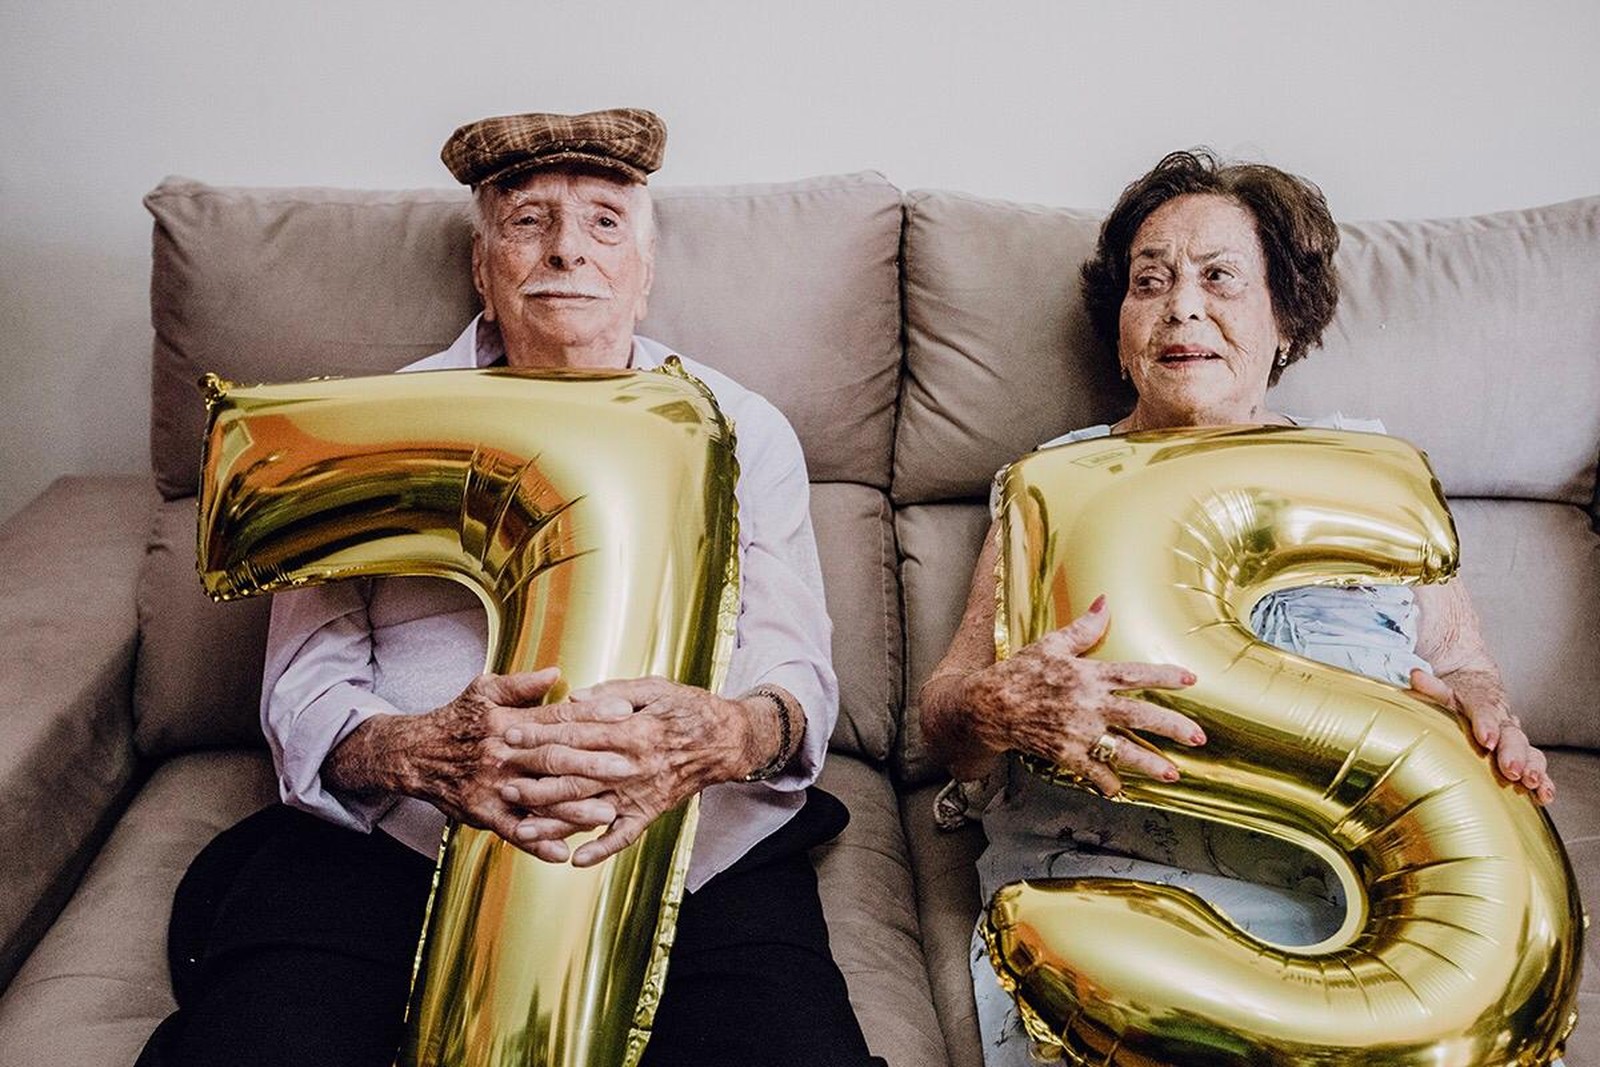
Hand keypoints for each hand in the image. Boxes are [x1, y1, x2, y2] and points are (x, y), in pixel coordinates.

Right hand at [384, 668, 633, 861]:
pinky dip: (536, 843)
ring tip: (607, 814)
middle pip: (554, 757)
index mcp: (509, 721)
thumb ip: (522, 684)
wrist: (415, 754)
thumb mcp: (485, 690)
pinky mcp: (483, 812)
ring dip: (573, 808)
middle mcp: (503, 754)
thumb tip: (557, 672)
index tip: (625, 713)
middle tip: (628, 765)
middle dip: (593, 762)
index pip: (557, 717)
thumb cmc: (459, 718)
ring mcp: (494, 786)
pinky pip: (512, 830)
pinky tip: (561, 853)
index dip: (592, 715)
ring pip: (538, 797)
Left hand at [498, 677, 753, 866]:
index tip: (511, 735)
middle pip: (574, 773)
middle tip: (502, 778)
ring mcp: (641, 792)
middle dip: (535, 777)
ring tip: (521, 829)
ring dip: (554, 820)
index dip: (541, 734)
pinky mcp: (651, 811)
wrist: (728, 740)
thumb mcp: (654, 688)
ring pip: (590, 808)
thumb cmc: (689, 708)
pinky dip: (601, 849)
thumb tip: (574, 698)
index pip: (576, 733)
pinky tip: (575, 861)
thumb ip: (614, 691)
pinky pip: (624, 836)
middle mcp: (633, 764)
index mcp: (631, 729)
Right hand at [960, 595, 1203, 795]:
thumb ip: (1084, 628)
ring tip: (1172, 774)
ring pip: (1122, 750)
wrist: (989, 704)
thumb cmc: (1020, 672)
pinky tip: (1120, 789)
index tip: (1191, 679)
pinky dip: (1106, 782)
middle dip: (1173, 727)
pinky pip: (1092, 771)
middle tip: (1198, 738)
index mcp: (1090, 675)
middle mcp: (1089, 704)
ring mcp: (1078, 732)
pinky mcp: (1065, 753)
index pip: (1136, 674)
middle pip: (1140, 715)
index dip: (1165, 675)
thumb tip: (1104, 602)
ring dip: (1149, 763)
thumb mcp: (1051, 644)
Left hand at [1406, 668, 1554, 803]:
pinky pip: (1534, 766)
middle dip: (1513, 753)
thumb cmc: (1457, 690)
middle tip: (1511, 769)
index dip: (1486, 724)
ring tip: (1530, 782)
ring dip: (1531, 767)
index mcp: (1481, 701)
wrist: (1477, 682)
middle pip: (1511, 734)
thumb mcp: (1443, 686)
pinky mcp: (1519, 753)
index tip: (1487, 739)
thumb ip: (1432, 686)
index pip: (1484, 710)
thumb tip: (1416, 675)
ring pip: (1528, 750)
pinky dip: (1542, 780)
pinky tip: (1544, 795)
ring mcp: (1512, 737)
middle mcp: (1501, 719)